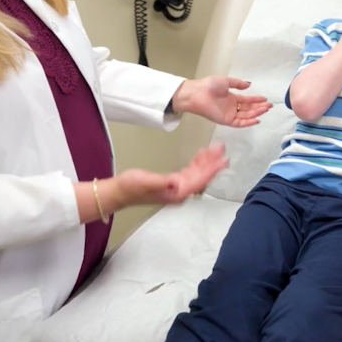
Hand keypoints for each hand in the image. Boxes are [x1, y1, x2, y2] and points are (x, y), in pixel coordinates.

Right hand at [114, 142, 228, 205]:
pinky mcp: (172, 182)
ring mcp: (177, 187)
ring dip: (206, 161)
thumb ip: (162, 182)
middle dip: (212, 163)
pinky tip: (201, 155)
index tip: (222, 161)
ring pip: (197, 173)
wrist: (119, 192)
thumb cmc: (130, 187)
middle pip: (201, 176)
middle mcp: (179, 191)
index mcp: (176, 193)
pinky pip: (190, 172)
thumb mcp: (145, 181)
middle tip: (221, 149)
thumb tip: (176, 182)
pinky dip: (197, 163)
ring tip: (215, 149)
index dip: (212, 170)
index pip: (199, 180)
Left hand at [171, 76, 271, 126]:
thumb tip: (248, 85)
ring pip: (246, 115)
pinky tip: (256, 119)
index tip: (265, 99)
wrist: (197, 93)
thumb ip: (238, 83)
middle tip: (269, 105)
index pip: (247, 100)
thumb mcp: (226, 81)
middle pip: (249, 109)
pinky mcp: (226, 120)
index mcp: (231, 98)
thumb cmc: (207, 86)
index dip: (256, 100)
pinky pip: (240, 123)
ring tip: (265, 109)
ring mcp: (229, 114)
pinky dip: (248, 122)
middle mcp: (231, 107)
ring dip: (256, 113)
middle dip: (259, 107)